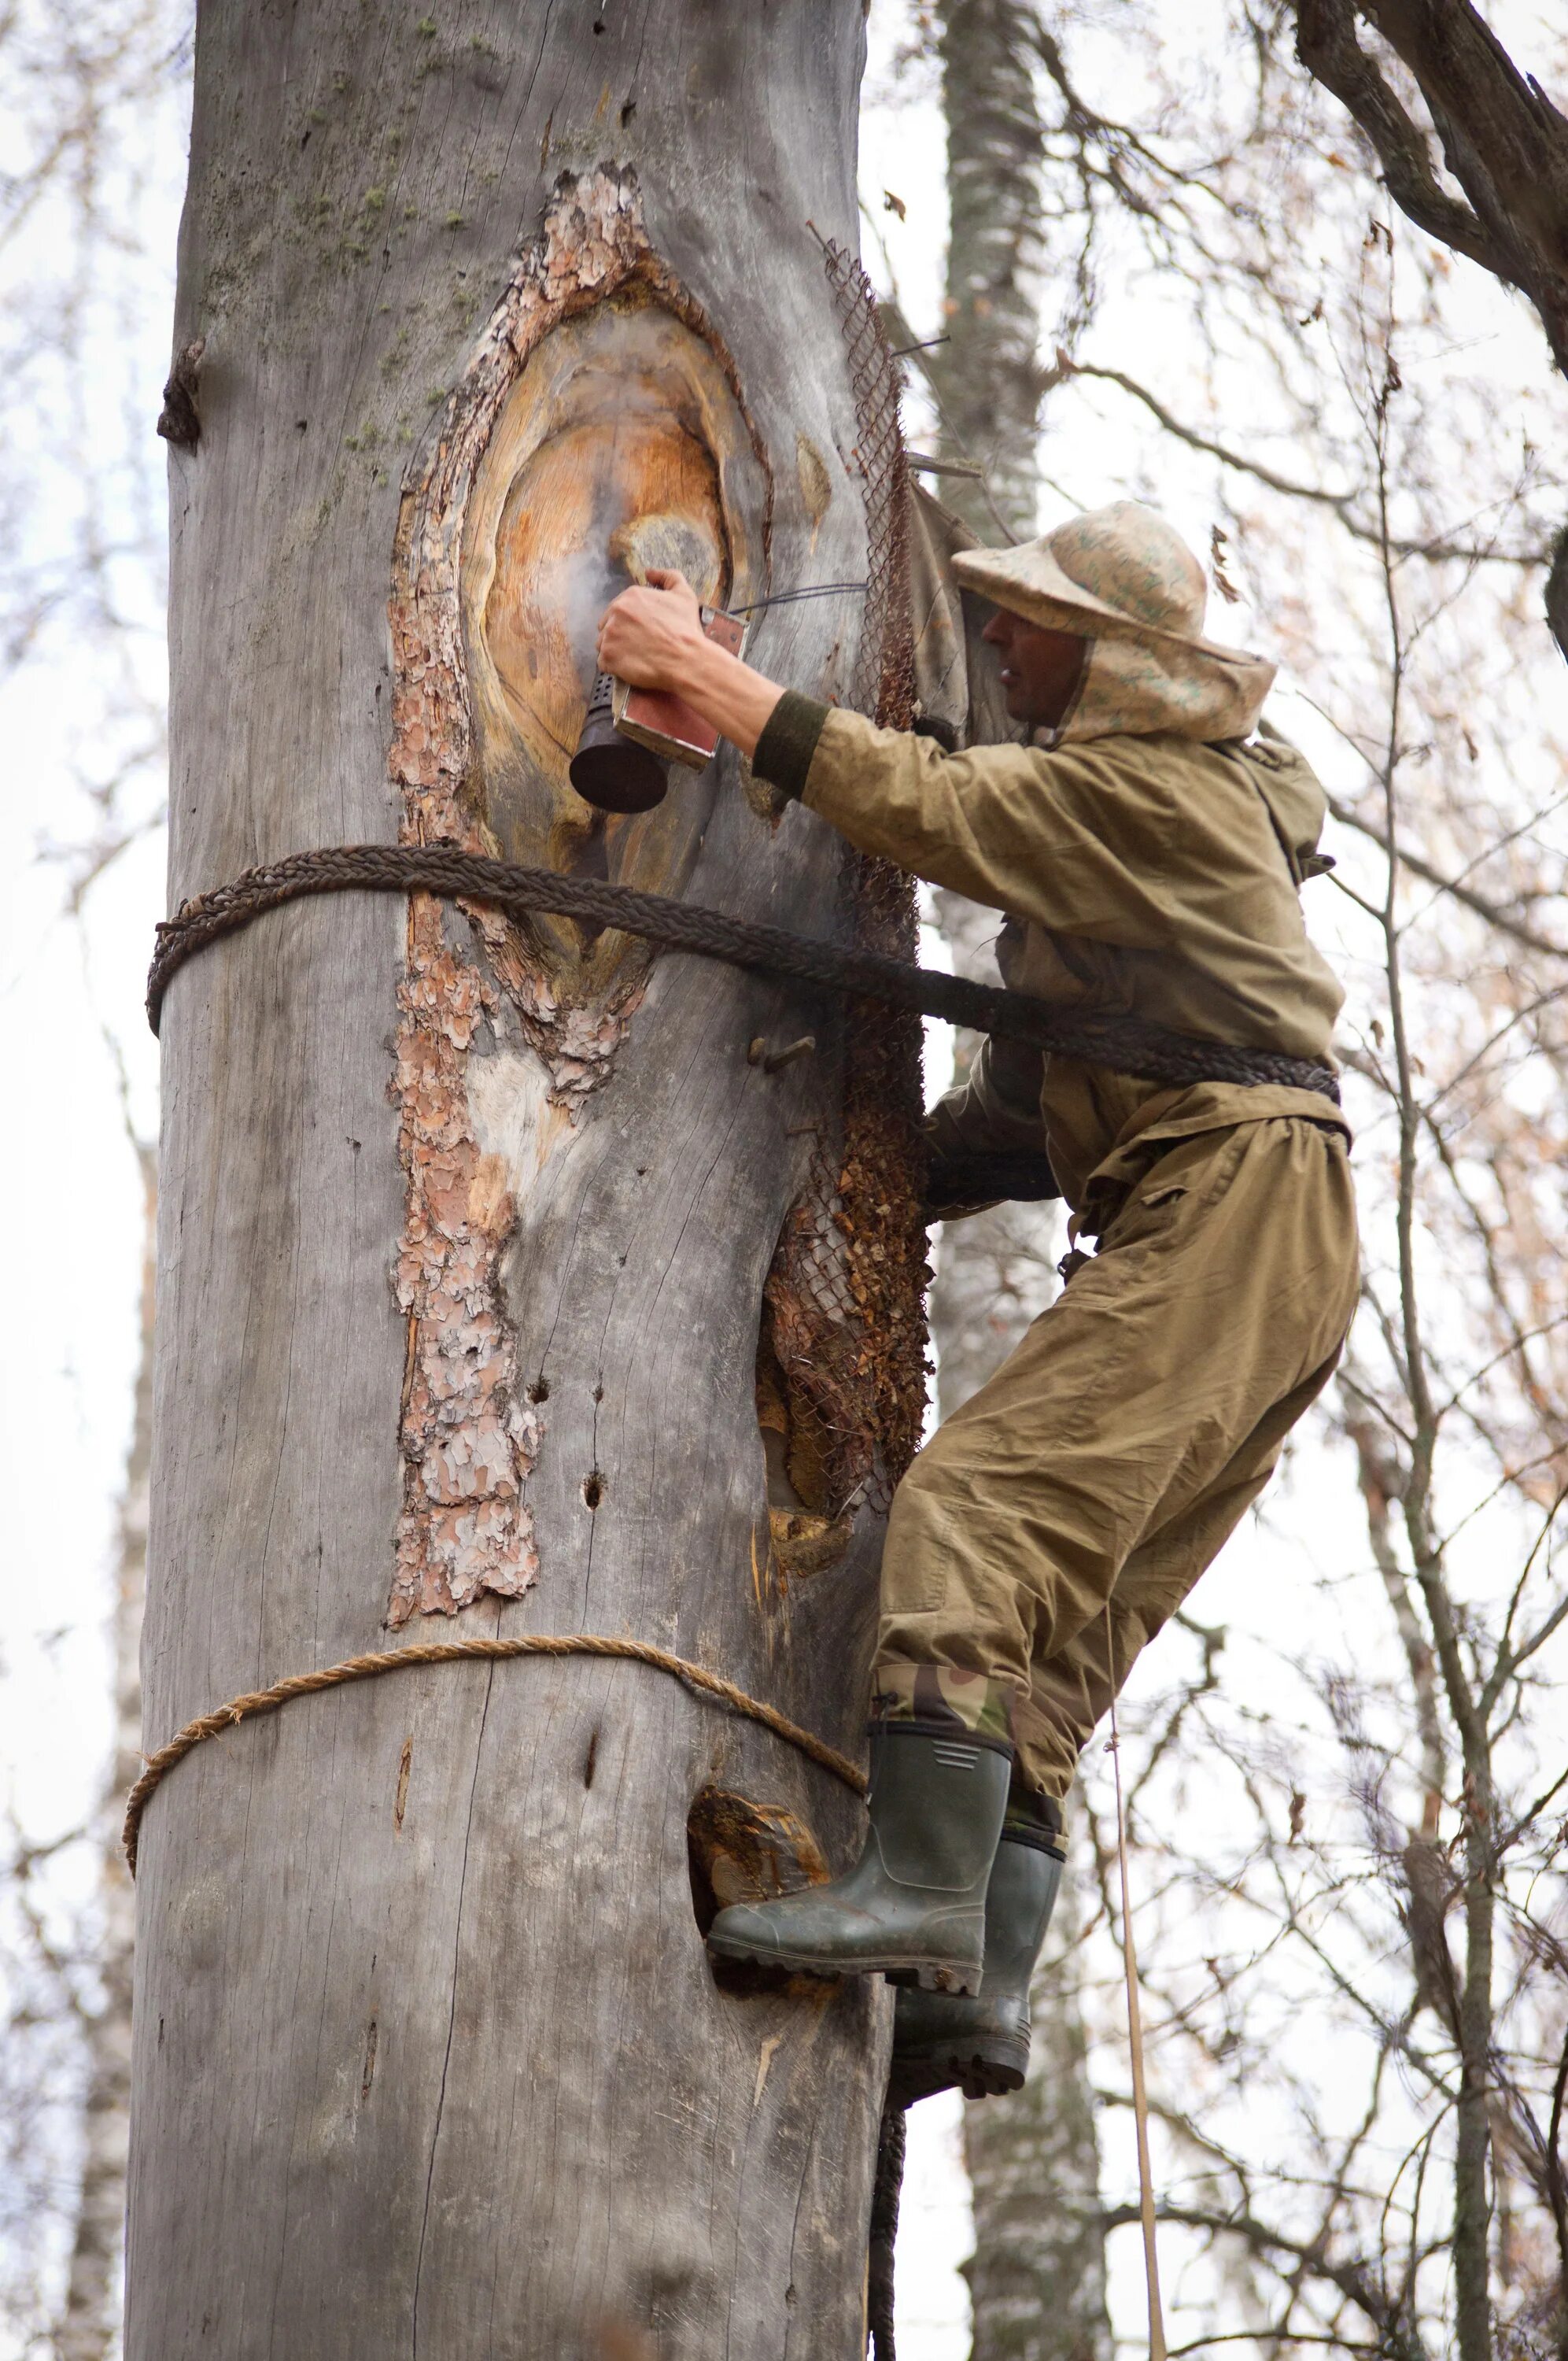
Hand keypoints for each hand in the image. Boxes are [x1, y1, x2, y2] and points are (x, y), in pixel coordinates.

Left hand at [596, 568, 706, 691]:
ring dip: (616, 651)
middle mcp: (616, 612)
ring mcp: (609, 635)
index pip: (618, 609)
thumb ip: (667, 577)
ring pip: (604, 643)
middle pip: (607, 625)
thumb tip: (649, 573)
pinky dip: (614, 667)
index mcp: (630, 596)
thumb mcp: (684, 595)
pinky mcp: (608, 657)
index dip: (630, 622)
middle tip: (639, 645)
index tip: (642, 632)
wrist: (686, 659)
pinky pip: (604, 663)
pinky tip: (631, 667)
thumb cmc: (685, 629)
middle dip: (620, 635)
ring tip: (636, 657)